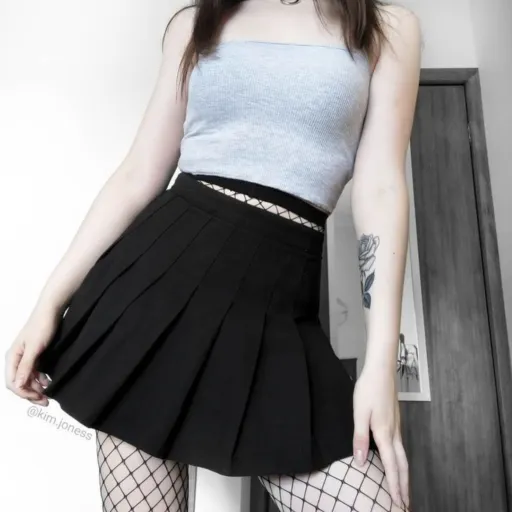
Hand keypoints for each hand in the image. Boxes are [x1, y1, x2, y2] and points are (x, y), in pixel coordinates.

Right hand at [5, 302, 59, 405]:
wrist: (51, 310)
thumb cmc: (42, 326)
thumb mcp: (35, 348)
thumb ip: (26, 366)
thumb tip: (17, 385)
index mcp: (12, 357)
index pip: (13, 383)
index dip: (25, 393)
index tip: (39, 398)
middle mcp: (16, 359)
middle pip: (19, 383)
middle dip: (30, 393)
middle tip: (45, 401)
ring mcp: (25, 357)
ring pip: (27, 379)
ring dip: (35, 388)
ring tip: (48, 393)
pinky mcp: (34, 355)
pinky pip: (34, 372)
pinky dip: (40, 379)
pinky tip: (48, 382)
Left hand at [352, 365, 408, 508]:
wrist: (381, 370)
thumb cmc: (368, 389)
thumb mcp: (359, 413)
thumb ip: (360, 438)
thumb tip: (361, 461)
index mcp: (384, 433)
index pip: (391, 466)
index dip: (394, 486)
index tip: (398, 503)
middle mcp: (394, 433)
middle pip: (402, 465)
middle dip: (404, 485)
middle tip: (405, 504)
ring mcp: (397, 427)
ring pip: (403, 457)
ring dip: (404, 475)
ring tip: (403, 488)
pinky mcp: (395, 421)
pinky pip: (400, 447)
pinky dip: (401, 461)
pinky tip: (396, 462)